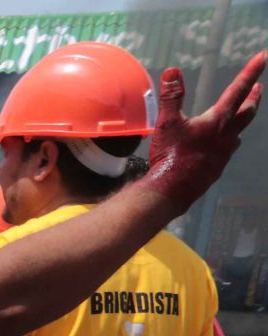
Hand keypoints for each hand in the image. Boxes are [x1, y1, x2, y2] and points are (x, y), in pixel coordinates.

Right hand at [142, 55, 265, 205]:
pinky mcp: (217, 167)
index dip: (251, 71)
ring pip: (239, 132)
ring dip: (241, 120)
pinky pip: (227, 149)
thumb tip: (173, 71)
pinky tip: (220, 144)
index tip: (263, 56)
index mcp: (217, 120)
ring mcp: (224, 152)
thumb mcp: (167, 123)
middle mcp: (227, 135)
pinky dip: (228, 140)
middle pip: (247, 112)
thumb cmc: (171, 156)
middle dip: (254, 97)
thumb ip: (171, 97)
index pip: (238, 90)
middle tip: (259, 87)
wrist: (172, 190)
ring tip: (239, 115)